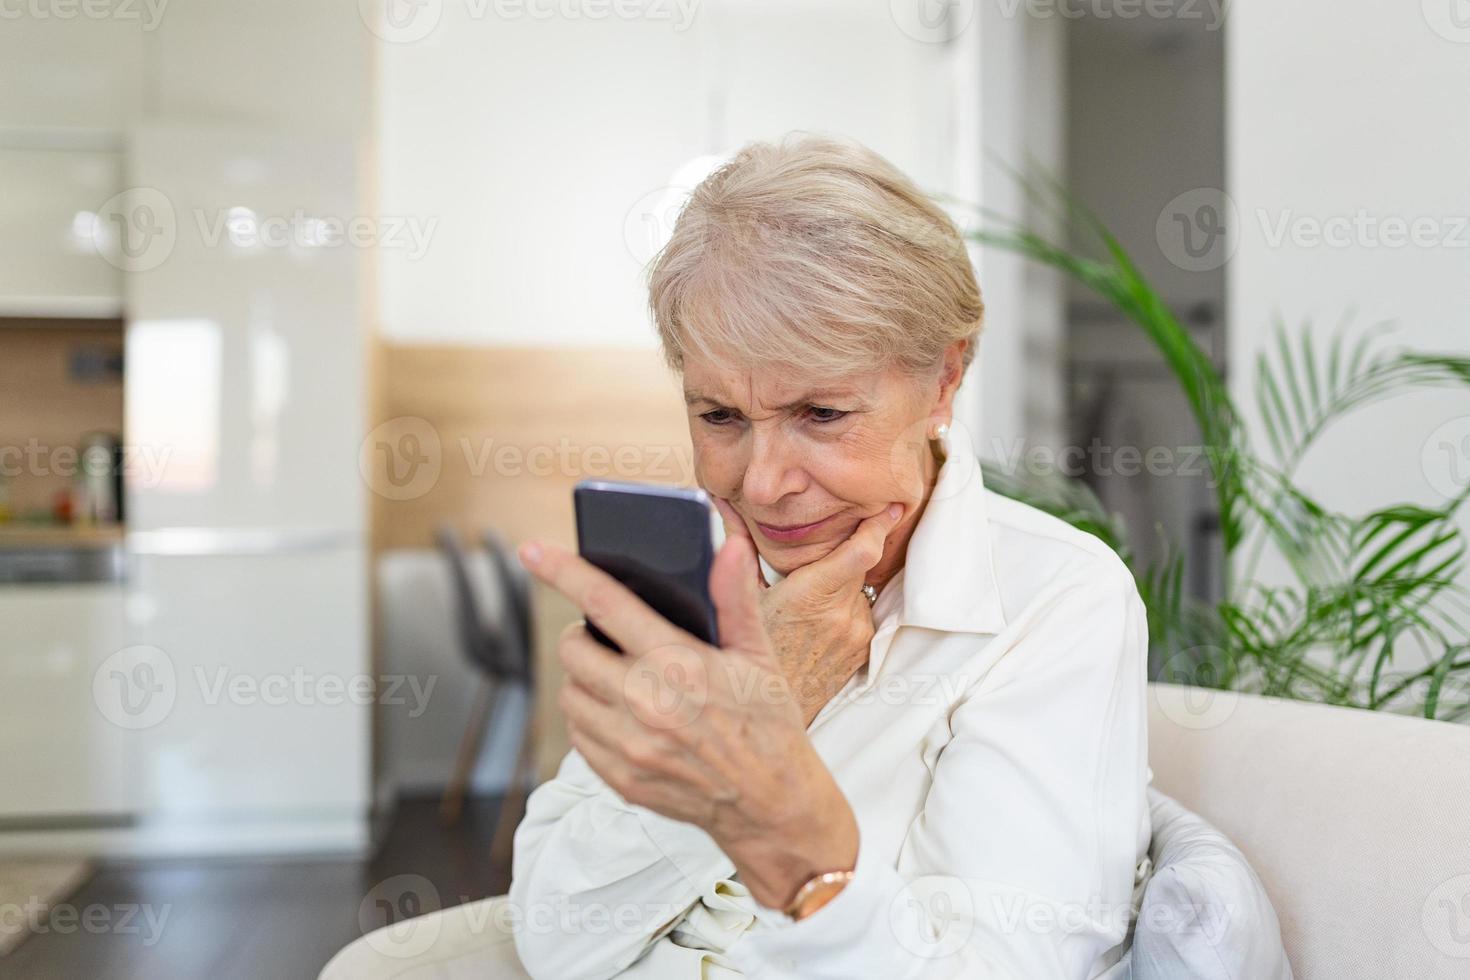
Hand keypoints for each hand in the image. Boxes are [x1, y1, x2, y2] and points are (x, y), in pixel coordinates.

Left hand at [518, 533, 858, 910]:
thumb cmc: (767, 722)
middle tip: (606, 636)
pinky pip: (579, 735)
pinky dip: (590, 717)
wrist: (771, 805)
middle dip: (583, 635)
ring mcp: (629, 746)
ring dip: (584, 678)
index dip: (564, 572)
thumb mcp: (759, 656)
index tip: (531, 551)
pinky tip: (621, 712)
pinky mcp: (620, 778)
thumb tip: (730, 546)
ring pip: (570, 694)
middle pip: (574, 650)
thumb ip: (736, 599)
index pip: (606, 604)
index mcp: (680, 663)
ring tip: (616, 675)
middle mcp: (646, 704)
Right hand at [712, 497, 904, 727]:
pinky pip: (860, 614)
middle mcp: (842, 616)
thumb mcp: (739, 598)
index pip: (862, 551)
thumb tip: (721, 499)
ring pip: (859, 589)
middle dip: (847, 549)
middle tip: (828, 542)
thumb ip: (737, 543)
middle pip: (861, 564)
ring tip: (810, 595)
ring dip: (842, 583)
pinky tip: (817, 619)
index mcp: (812, 596)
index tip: (890, 504)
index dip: (878, 524)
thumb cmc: (743, 658)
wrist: (763, 717)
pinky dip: (844, 608)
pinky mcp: (862, 652)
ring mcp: (856, 636)